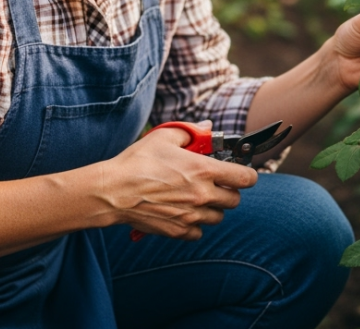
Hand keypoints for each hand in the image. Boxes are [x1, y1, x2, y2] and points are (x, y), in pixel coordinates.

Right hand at [97, 121, 256, 239]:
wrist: (113, 191)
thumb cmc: (137, 162)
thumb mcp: (163, 137)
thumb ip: (191, 132)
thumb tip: (208, 127)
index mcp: (204, 170)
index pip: (246, 178)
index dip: (246, 175)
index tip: (239, 173)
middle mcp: (202, 195)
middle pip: (234, 201)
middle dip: (228, 192)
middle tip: (213, 184)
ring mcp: (191, 215)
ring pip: (218, 217)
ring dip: (212, 209)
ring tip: (196, 198)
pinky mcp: (178, 231)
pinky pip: (198, 232)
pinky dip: (194, 224)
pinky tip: (182, 212)